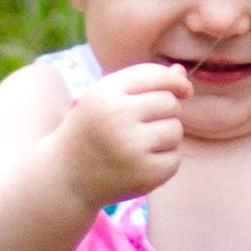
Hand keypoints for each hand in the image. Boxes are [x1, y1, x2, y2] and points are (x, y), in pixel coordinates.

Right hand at [63, 58, 190, 207]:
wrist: (66, 178)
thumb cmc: (91, 131)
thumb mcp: (107, 99)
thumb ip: (143, 82)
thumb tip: (182, 73)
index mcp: (106, 93)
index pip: (156, 76)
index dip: (176, 81)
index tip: (184, 90)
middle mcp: (118, 116)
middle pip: (170, 103)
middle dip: (166, 112)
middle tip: (141, 126)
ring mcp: (132, 147)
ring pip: (176, 130)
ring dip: (166, 137)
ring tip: (139, 145)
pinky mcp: (145, 174)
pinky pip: (175, 159)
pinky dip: (164, 162)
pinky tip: (140, 164)